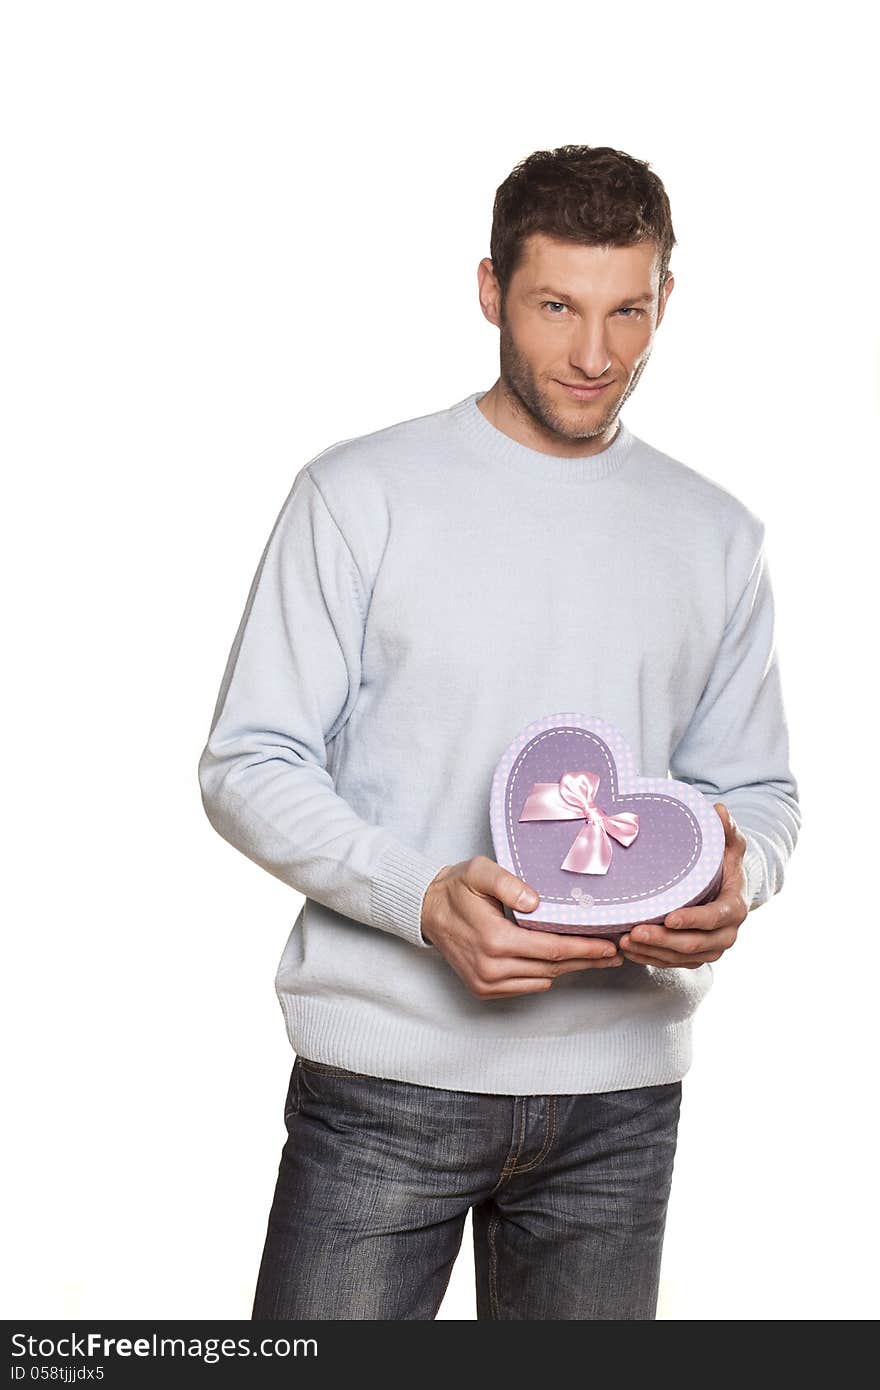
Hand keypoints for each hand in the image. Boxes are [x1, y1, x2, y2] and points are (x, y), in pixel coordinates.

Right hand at [421, 855, 623, 998]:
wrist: (427, 910)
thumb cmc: (457, 888)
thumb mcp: (479, 872)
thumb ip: (507, 883)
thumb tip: (536, 903)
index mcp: (495, 939)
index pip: (552, 948)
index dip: (585, 948)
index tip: (610, 946)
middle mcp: (491, 967)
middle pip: (553, 968)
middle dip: (587, 960)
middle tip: (614, 954)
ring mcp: (486, 982)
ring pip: (542, 979)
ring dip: (569, 969)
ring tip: (594, 957)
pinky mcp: (483, 990)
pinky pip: (527, 987)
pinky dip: (545, 975)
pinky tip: (561, 963)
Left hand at [618, 803, 748, 967]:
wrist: (727, 888)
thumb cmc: (724, 864)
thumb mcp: (728, 845)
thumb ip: (726, 830)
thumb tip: (719, 810)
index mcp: (735, 908)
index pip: (715, 918)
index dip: (693, 920)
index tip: (669, 917)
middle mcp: (726, 935)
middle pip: (693, 944)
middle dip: (663, 940)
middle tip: (634, 931)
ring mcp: (710, 949)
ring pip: (680, 958)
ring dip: (652, 952)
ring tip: (625, 941)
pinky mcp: (695, 957)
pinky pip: (672, 964)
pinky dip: (650, 959)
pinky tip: (629, 951)